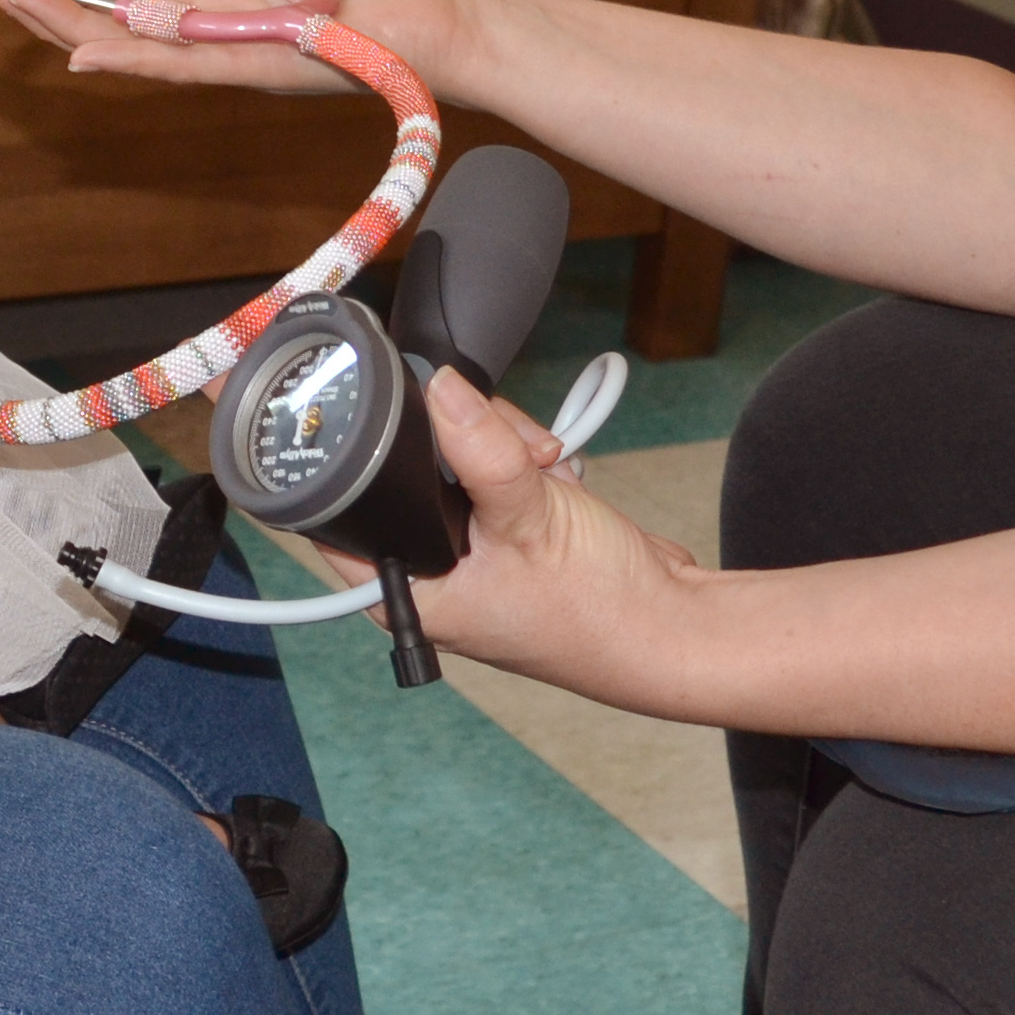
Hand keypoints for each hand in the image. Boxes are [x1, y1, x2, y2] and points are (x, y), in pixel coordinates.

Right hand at [0, 0, 489, 96]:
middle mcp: (227, 38)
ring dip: (77, 34)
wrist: (446, 13)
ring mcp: (240, 57)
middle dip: (60, 17)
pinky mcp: (262, 68)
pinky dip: (137, 62)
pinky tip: (87, 55)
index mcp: (236, 6)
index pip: (147, 6)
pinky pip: (187, 66)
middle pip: (128, 33)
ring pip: (142, 53)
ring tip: (20, 12)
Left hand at [307, 367, 699, 699]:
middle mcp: (433, 576)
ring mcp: (474, 552)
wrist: (672, 625)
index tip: (386, 415)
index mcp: (407, 593)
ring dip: (503, 447)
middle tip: (504, 448)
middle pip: (408, 474)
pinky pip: (498, 470)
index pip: (342, 515)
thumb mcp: (529, 517)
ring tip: (545, 471)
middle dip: (456, 442)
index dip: (359, 462)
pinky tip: (557, 479)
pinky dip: (527, 462)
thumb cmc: (598, 612)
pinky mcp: (510, 531)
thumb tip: (441, 390)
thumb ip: (480, 451)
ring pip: (459, 461)